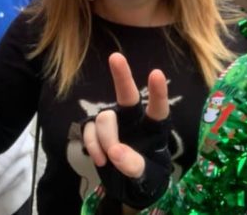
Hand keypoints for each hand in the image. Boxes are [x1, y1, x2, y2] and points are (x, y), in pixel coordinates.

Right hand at [83, 52, 170, 208]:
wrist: (129, 190)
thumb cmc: (147, 178)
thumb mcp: (148, 177)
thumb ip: (135, 165)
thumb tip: (115, 152)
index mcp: (155, 128)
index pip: (158, 108)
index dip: (157, 92)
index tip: (156, 73)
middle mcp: (134, 120)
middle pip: (127, 95)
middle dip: (121, 76)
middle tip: (115, 57)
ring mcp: (114, 124)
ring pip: (104, 119)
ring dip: (105, 139)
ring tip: (110, 159)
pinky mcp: (96, 132)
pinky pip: (89, 130)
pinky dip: (92, 145)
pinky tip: (100, 160)